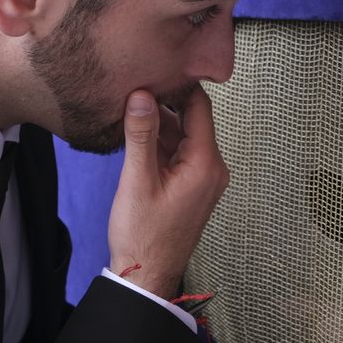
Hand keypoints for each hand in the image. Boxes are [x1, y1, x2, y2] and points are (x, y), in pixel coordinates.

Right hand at [107, 86, 229, 299]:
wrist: (146, 275)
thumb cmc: (143, 234)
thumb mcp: (138, 180)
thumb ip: (141, 135)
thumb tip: (142, 94)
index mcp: (206, 163)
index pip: (199, 108)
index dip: (178, 85)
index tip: (155, 67)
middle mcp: (212, 168)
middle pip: (192, 120)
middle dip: (165, 102)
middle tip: (136, 81)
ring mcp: (203, 178)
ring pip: (183, 136)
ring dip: (159, 122)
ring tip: (130, 102)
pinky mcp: (191, 186)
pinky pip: (178, 153)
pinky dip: (160, 142)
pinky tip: (135, 132)